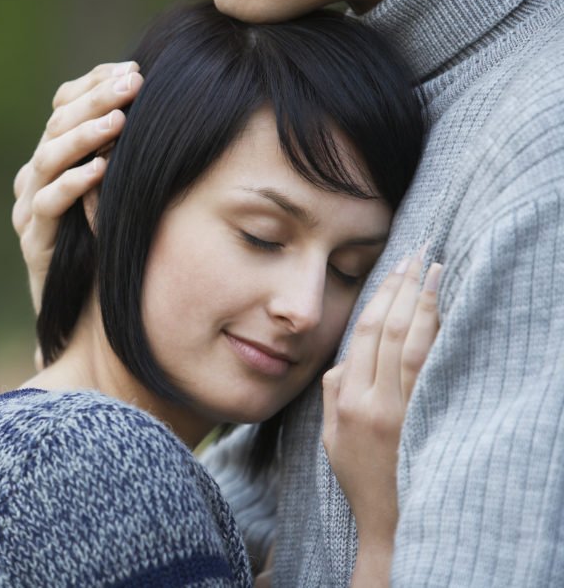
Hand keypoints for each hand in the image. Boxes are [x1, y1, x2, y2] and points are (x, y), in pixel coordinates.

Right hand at [12, 61, 142, 312]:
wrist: (85, 319)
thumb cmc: (110, 250)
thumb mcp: (124, 195)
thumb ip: (132, 156)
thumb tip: (170, 107)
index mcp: (54, 159)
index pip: (64, 104)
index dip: (93, 83)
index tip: (132, 68)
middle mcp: (36, 178)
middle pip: (55, 124)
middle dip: (95, 99)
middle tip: (133, 83)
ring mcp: (31, 210)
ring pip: (47, 159)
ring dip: (84, 136)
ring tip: (119, 119)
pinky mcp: (35, 244)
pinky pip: (48, 207)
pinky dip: (72, 185)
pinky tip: (100, 170)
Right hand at [322, 249, 442, 584]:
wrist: (390, 521)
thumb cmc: (360, 477)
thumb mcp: (329, 436)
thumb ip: (333, 392)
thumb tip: (346, 358)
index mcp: (348, 401)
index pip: (365, 335)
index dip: (380, 296)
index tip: (395, 267)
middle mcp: (375, 401)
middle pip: (389, 331)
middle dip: (403, 287)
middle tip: (418, 254)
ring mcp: (404, 412)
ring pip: (414, 344)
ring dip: (424, 302)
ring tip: (435, 270)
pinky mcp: (426, 421)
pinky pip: (433, 370)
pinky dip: (439, 335)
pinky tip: (445, 311)